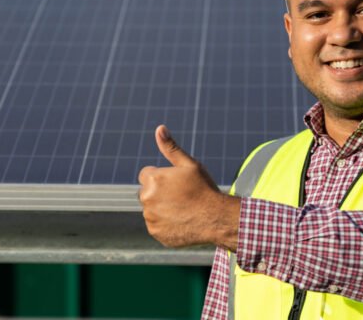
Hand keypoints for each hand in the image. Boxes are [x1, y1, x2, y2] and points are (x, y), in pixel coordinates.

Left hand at [138, 125, 239, 249]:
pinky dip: (165, 224)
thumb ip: (171, 148)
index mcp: (152, 179)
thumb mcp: (189, 165)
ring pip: (152, 210)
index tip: (177, 182)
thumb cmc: (204, 188)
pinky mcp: (156, 233)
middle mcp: (146, 199)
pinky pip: (157, 226)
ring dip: (162, 209)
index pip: (146, 175)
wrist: (216, 218)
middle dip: (159, 193)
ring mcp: (150, 218)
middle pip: (147, 193)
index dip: (162, 177)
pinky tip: (182, 221)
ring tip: (184, 209)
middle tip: (181, 196)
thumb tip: (159, 128)